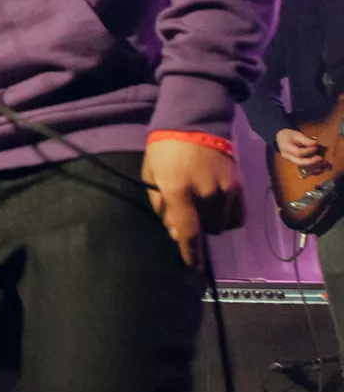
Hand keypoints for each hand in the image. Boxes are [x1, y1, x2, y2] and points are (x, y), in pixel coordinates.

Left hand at [142, 139, 244, 268]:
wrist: (193, 124)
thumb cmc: (164, 150)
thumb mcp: (151, 175)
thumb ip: (161, 206)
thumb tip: (176, 233)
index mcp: (179, 190)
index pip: (188, 231)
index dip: (191, 253)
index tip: (193, 267)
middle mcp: (205, 193)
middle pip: (206, 229)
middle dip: (195, 228)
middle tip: (187, 213)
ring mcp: (225, 189)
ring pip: (222, 224)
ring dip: (211, 222)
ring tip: (201, 206)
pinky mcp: (239, 185)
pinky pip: (238, 216)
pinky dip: (228, 217)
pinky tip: (217, 207)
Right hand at [275, 128, 323, 165]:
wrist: (281, 138)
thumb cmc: (289, 135)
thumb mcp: (296, 134)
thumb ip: (305, 140)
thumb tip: (315, 144)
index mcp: (286, 148)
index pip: (298, 152)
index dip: (308, 151)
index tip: (316, 147)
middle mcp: (287, 156)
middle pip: (299, 162)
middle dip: (311, 161)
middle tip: (321, 158)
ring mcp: (291, 161)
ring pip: (302, 166)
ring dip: (313, 166)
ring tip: (323, 163)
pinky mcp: (295, 162)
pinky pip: (304, 168)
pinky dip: (312, 169)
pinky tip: (319, 169)